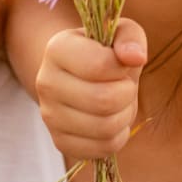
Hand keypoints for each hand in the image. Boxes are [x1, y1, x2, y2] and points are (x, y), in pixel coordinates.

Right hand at [34, 18, 147, 160]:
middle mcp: (45, 82)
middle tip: (125, 86)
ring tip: (120, 102)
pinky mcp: (61, 142)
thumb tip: (135, 57)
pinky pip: (103, 148)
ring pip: (105, 127)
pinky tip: (112, 119)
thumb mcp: (121, 34)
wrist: (83, 77)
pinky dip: (118, 136)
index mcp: (57, 49)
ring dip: (125, 115)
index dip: (122, 67)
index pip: (99, 65)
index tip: (121, 64)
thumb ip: (131, 38)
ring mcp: (49, 116)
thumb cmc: (107, 52)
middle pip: (103, 100)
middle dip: (127, 93)